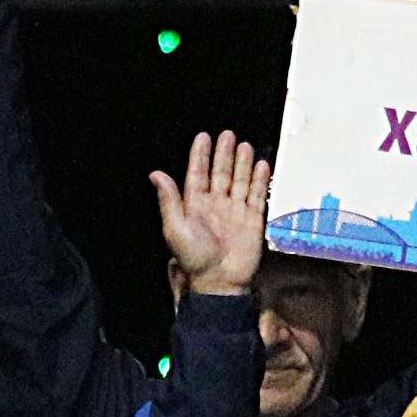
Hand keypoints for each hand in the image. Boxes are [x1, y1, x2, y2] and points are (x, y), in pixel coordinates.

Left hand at [152, 131, 270, 297]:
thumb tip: (156, 175)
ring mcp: (234, 212)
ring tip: (244, 145)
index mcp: (194, 206)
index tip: (203, 138)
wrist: (220, 281)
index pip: (197, 174)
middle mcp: (214, 206)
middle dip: (223, 153)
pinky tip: (261, 166)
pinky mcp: (251, 221)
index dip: (200, 156)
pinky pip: (256, 196)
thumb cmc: (195, 260)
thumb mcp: (175, 227)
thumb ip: (168, 199)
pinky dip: (259, 180)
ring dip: (241, 163)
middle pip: (220, 173)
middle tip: (227, 135)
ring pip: (239, 181)